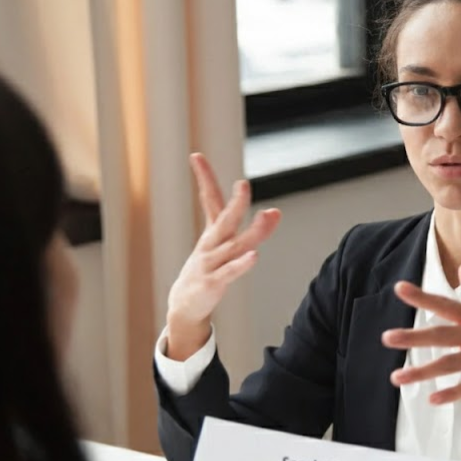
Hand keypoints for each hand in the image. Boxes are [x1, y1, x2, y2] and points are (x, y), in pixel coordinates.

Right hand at [165, 153, 280, 360]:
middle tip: (243, 184)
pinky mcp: (212, 283)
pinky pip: (229, 272)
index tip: (195, 156)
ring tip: (267, 216)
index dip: (204, 178)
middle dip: (235, 203)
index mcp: (212, 233)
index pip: (208, 200)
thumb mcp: (225, 247)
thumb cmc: (207, 271)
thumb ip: (251, 229)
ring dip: (251, 231)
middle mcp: (210, 245)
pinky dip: (241, 264)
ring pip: (233, 245)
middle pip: (224, 220)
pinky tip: (254, 256)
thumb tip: (275, 211)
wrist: (185, 304)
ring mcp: (210, 263)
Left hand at [381, 264, 460, 428]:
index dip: (422, 297)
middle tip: (386, 337)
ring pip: (451, 364)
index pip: (447, 304)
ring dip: (423, 371)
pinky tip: (433, 399)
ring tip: (397, 377)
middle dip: (413, 336)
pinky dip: (452, 393)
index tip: (399, 289)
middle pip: (442, 334)